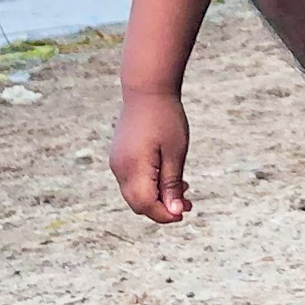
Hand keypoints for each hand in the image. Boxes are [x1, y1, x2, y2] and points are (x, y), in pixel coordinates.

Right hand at [111, 91, 191, 223]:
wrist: (146, 90)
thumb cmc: (166, 118)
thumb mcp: (175, 152)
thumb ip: (172, 184)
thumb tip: (174, 212)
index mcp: (133, 168)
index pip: (146, 205)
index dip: (165, 214)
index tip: (184, 212)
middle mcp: (120, 169)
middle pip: (138, 203)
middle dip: (162, 208)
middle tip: (187, 203)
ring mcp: (117, 162)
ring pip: (135, 193)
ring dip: (157, 196)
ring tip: (183, 189)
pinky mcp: (119, 157)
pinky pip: (132, 180)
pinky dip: (149, 185)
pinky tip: (168, 177)